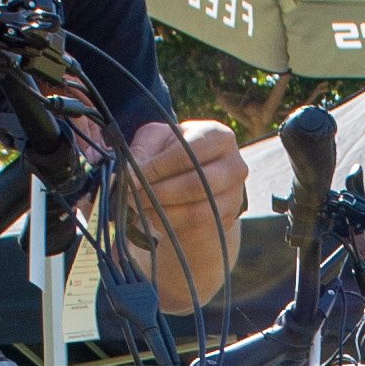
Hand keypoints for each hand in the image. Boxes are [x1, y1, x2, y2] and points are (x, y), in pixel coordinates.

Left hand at [127, 120, 246, 311]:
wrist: (195, 178)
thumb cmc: (173, 152)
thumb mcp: (157, 139)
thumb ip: (143, 150)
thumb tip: (130, 173)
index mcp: (219, 136)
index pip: (186, 154)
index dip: (156, 167)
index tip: (130, 176)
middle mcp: (235, 166)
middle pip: (194, 185)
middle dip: (157, 192)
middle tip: (132, 194)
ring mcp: (234, 195)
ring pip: (196, 211)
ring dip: (162, 211)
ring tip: (141, 205)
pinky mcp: (227, 219)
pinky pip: (196, 228)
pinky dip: (171, 224)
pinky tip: (155, 215)